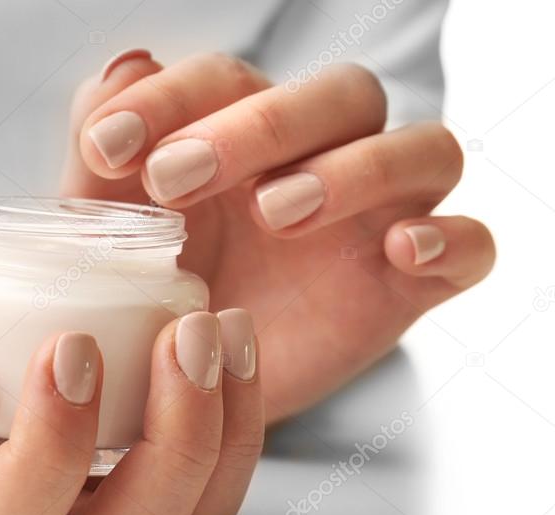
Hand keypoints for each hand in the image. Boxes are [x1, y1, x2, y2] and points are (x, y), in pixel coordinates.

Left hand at [62, 51, 494, 421]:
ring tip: (275, 213)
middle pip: (338, 96)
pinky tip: (401, 249)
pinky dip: (452, 238)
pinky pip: (472, 244)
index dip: (169, 100)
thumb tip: (124, 65)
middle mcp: (321, 157)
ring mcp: (376, 216)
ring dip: (355, 169)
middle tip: (175, 180)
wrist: (183, 388)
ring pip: (421, 149)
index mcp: (245, 131)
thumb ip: (103, 148)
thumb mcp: (108, 229)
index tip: (107, 148)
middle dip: (256, 127)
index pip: (229, 79)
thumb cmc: (147, 289)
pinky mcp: (409, 284)